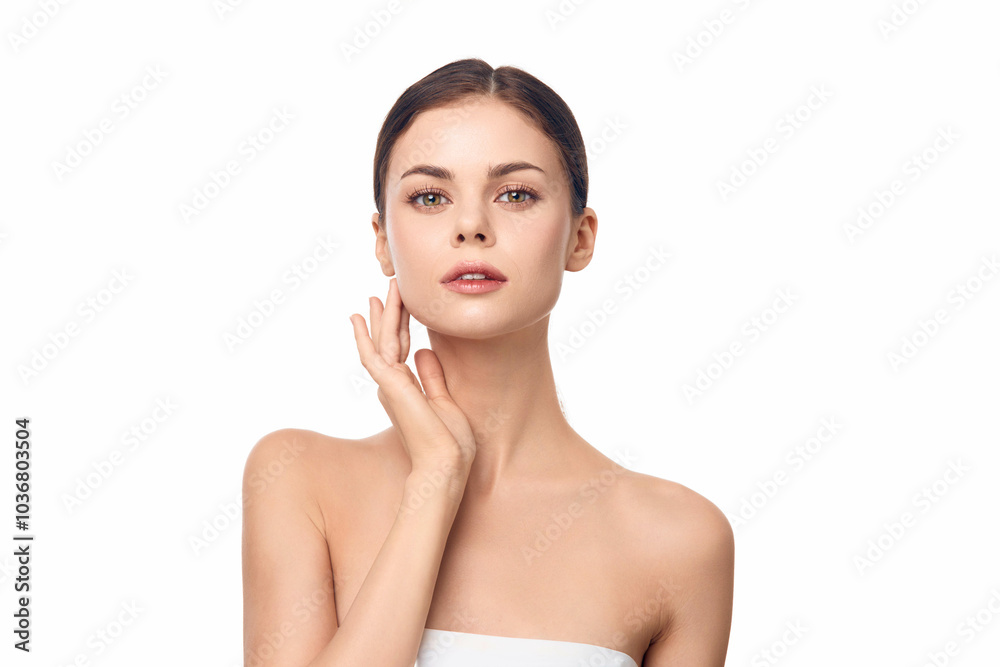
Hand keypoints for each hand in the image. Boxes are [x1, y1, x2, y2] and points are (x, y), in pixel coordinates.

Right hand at [349, 278, 475, 471]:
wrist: (445, 463)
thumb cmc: (449, 442)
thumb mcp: (445, 400)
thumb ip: (432, 376)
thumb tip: (426, 351)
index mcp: (406, 389)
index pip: (401, 349)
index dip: (399, 325)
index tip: (399, 305)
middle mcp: (393, 385)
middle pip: (389, 341)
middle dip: (388, 313)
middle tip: (388, 286)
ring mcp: (389, 385)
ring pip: (383, 341)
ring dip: (384, 314)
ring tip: (382, 290)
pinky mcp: (390, 386)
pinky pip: (374, 354)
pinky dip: (366, 335)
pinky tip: (360, 317)